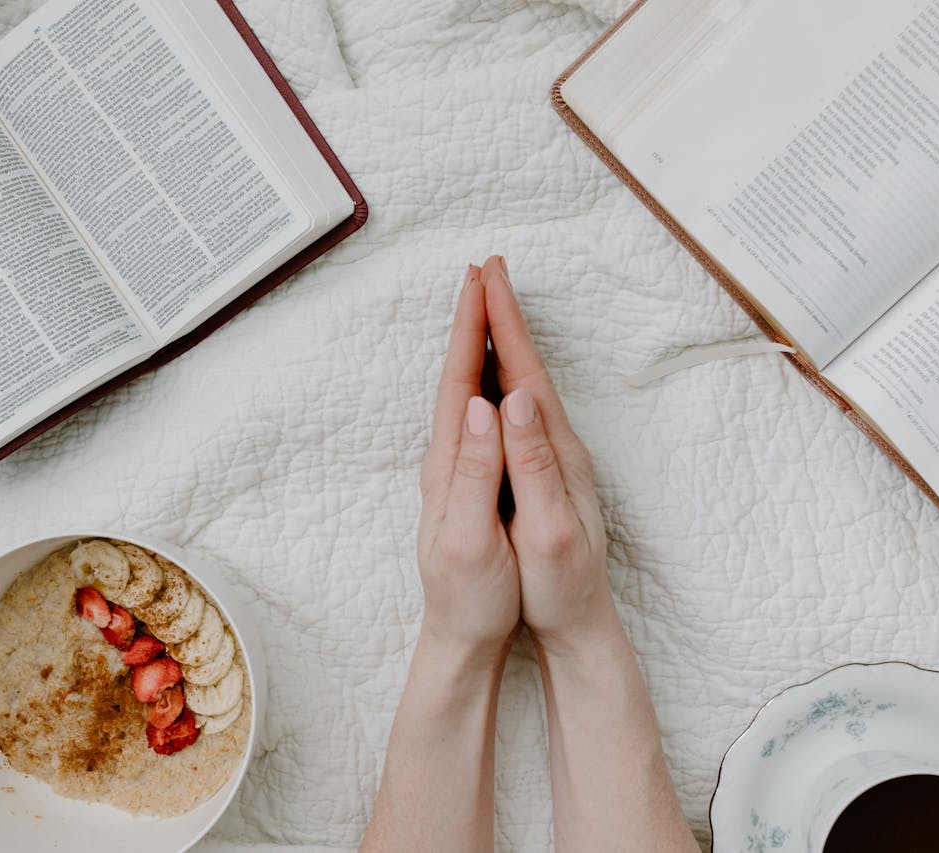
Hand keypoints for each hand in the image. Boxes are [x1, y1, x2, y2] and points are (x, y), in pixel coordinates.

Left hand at [417, 265, 520, 661]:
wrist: (461, 635)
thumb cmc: (471, 594)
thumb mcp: (470, 537)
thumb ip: (477, 473)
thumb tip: (485, 406)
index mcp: (452, 465)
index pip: (461, 382)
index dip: (472, 330)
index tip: (481, 280)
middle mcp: (448, 459)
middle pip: (459, 375)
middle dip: (471, 320)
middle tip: (483, 269)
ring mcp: (457, 468)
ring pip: (466, 389)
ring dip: (474, 344)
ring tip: (485, 303)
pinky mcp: (470, 481)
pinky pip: (475, 412)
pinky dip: (483, 378)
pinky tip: (490, 373)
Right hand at [477, 256, 615, 659]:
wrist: (581, 622)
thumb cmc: (561, 584)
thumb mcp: (550, 530)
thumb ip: (535, 465)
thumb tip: (515, 400)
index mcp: (554, 453)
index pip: (524, 374)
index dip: (504, 324)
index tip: (486, 278)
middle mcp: (556, 445)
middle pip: (525, 366)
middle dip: (503, 315)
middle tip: (484, 268)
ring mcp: (550, 457)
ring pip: (521, 383)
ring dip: (503, 340)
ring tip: (486, 304)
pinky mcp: (540, 471)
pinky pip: (517, 407)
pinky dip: (501, 376)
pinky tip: (491, 373)